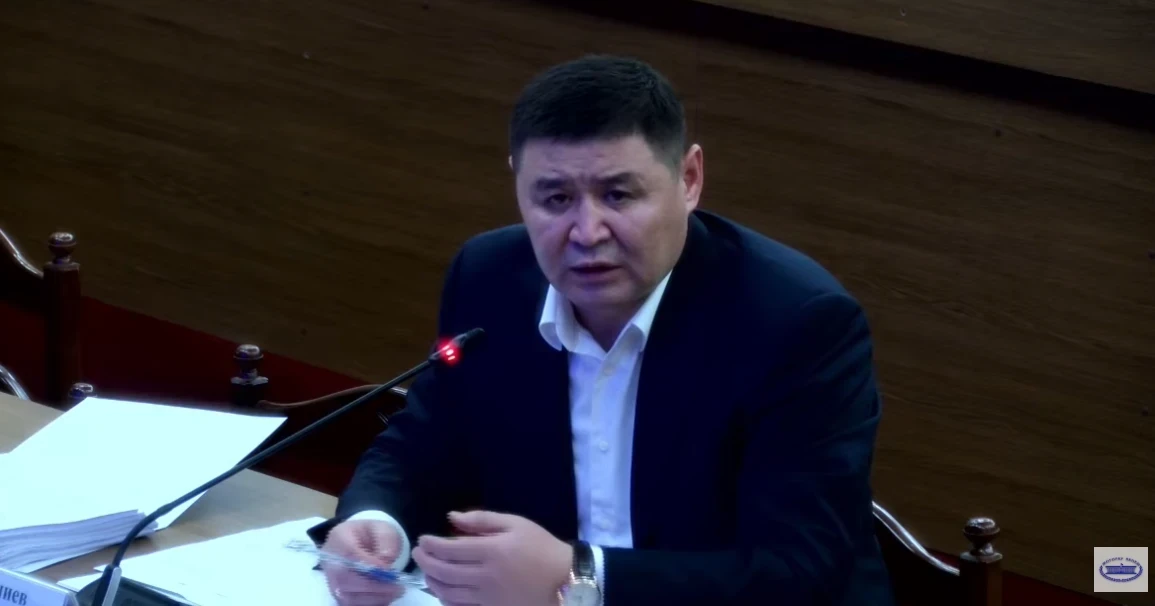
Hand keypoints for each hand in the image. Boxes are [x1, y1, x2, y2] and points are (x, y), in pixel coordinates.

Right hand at [322, 519, 405, 605]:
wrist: (358, 542)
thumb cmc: (370, 535)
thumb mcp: (382, 528)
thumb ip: (385, 539)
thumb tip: (386, 559)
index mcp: (338, 538)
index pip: (349, 554)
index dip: (368, 564)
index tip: (389, 570)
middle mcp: (330, 562)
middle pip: (346, 579)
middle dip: (374, 585)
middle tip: (397, 586)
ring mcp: (332, 581)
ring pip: (348, 597)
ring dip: (375, 597)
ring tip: (395, 591)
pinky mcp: (338, 595)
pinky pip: (352, 604)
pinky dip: (372, 603)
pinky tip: (387, 597)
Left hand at [413, 511, 572, 605]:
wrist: (565, 580)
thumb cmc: (541, 547)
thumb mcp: (516, 524)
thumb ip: (482, 520)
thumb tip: (451, 517)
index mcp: (491, 551)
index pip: (449, 549)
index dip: (430, 544)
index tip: (422, 539)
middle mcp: (484, 576)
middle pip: (443, 571)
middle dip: (425, 561)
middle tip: (418, 553)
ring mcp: (486, 597)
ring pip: (447, 592)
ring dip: (431, 580)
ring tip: (427, 571)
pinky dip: (445, 597)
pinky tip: (442, 590)